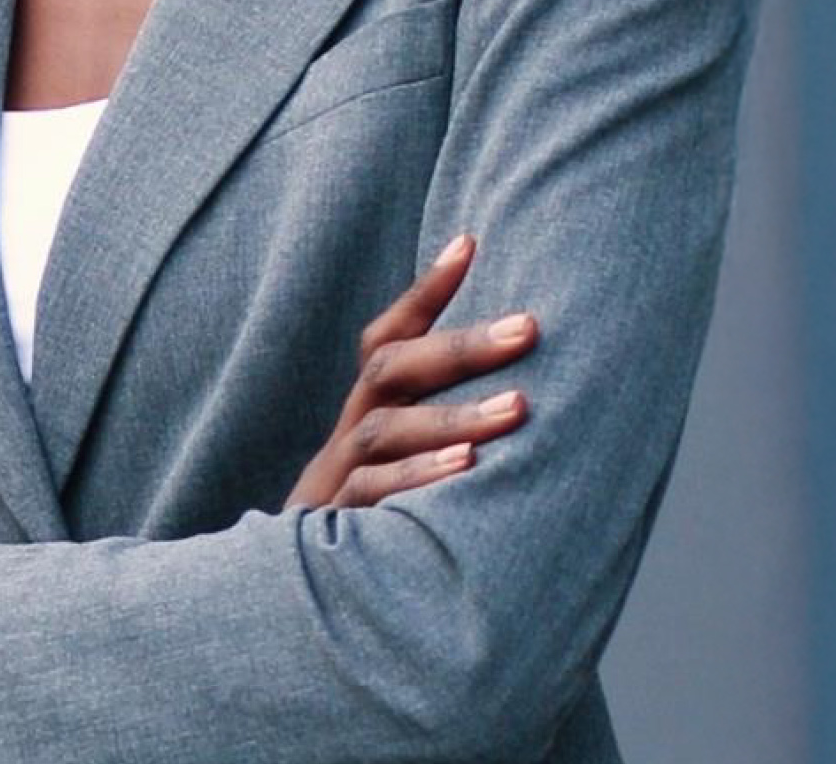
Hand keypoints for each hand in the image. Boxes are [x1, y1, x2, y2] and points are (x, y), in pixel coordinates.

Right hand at [284, 231, 537, 510]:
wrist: (307, 593)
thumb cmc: (382, 511)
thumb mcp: (406, 458)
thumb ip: (444, 414)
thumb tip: (514, 355)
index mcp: (369, 407)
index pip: (388, 336)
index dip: (425, 291)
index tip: (469, 243)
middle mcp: (353, 430)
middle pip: (391, 369)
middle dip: (460, 346)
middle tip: (528, 328)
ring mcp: (340, 476)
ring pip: (385, 432)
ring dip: (452, 417)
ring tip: (516, 409)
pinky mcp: (337, 524)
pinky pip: (373, 492)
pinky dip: (419, 479)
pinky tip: (468, 471)